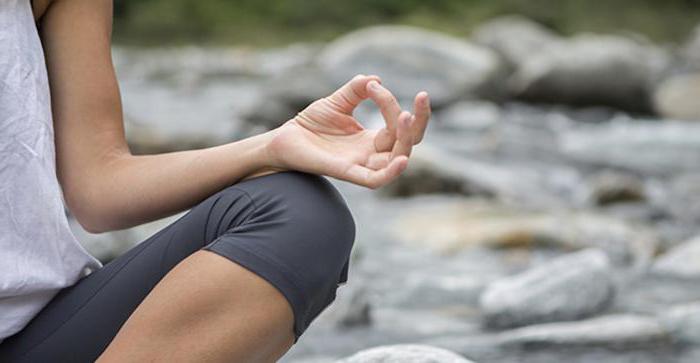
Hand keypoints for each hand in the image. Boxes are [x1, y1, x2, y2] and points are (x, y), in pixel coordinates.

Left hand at [258, 74, 430, 188]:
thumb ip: (356, 89)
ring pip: (397, 161)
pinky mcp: (346, 172)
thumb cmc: (310, 124)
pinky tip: (401, 160)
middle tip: (423, 97)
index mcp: (373, 140)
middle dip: (419, 121)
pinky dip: (390, 173)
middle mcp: (371, 154)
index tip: (373, 85)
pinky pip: (375, 180)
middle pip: (408, 143)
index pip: (398, 125)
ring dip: (406, 140)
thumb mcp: (337, 101)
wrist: (283, 139)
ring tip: (405, 116)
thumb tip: (376, 79)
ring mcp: (360, 164)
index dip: (392, 103)